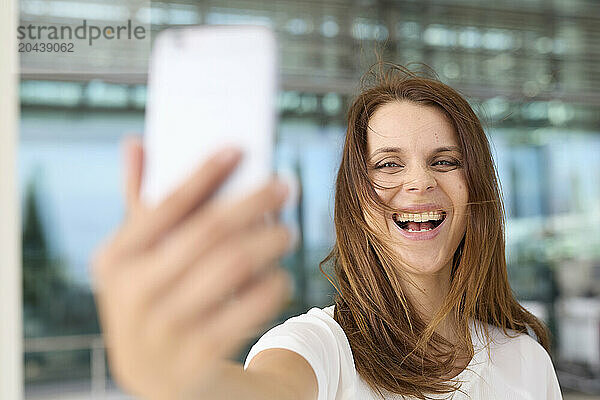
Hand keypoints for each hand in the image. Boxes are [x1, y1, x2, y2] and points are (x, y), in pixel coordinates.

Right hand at [91, 137, 293, 399]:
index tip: (240, 148)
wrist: (156, 377)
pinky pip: (248, 309)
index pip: (165, 205)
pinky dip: (271, 286)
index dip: (205, 173)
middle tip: (283, 186)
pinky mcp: (197, 358)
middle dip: (253, 203)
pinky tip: (280, 275)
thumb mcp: (136, 258)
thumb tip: (135, 142)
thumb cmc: (152, 298)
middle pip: (208, 232)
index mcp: (115, 260)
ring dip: (269, 241)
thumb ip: (139, 202)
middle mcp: (132, 294)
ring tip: (288, 231)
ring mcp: (164, 330)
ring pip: (233, 267)